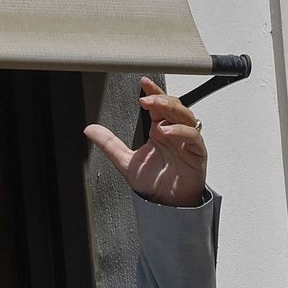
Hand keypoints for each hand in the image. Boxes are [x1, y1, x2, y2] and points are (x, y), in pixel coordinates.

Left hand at [83, 77, 207, 206]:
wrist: (167, 205)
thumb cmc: (154, 183)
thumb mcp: (126, 161)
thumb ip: (109, 144)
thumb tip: (90, 129)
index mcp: (160, 130)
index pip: (159, 105)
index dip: (153, 92)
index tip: (143, 83)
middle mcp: (174, 133)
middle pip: (174, 106)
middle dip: (160, 99)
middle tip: (145, 99)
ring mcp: (187, 142)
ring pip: (186, 116)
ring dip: (171, 110)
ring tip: (155, 109)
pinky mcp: (197, 153)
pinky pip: (193, 136)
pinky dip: (181, 131)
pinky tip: (167, 131)